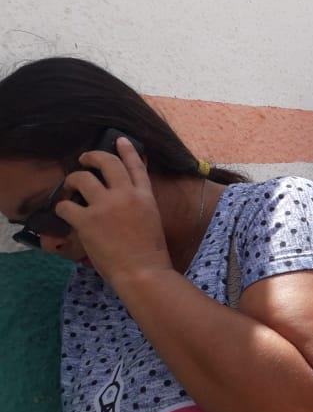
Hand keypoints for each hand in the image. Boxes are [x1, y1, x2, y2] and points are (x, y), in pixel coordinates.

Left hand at [55, 137, 172, 285]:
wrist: (143, 271)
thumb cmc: (151, 254)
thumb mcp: (152, 221)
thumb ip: (139, 206)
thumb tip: (123, 200)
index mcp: (145, 196)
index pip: (136, 166)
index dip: (127, 150)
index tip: (119, 139)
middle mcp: (126, 195)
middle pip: (107, 163)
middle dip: (92, 157)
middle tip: (84, 160)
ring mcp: (106, 206)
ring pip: (81, 178)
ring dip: (71, 180)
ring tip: (69, 188)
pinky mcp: (87, 220)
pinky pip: (65, 206)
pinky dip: (61, 208)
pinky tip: (63, 214)